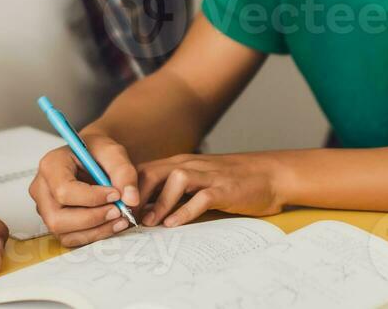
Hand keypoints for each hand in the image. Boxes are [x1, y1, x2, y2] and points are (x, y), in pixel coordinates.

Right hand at [28, 135, 139, 247]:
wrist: (93, 158)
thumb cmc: (98, 152)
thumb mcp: (113, 152)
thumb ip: (124, 172)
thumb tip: (131, 199)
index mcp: (50, 165)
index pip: (64, 190)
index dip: (91, 198)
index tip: (116, 194)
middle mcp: (41, 189)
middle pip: (58, 218)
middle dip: (93, 218)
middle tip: (120, 211)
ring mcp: (45, 208)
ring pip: (64, 232)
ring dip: (96, 230)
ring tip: (120, 218)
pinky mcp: (55, 222)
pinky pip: (71, 238)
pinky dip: (94, 235)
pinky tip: (112, 224)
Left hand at [137, 153, 287, 228]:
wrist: (271, 175)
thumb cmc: (232, 181)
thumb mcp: (200, 181)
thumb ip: (176, 191)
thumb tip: (146, 210)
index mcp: (182, 163)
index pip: (145, 170)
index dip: (128, 188)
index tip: (117, 209)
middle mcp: (192, 165)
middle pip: (154, 171)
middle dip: (135, 194)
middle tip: (125, 217)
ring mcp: (208, 175)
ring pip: (175, 180)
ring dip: (158, 202)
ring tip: (148, 223)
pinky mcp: (224, 188)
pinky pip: (201, 197)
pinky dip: (185, 211)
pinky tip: (174, 224)